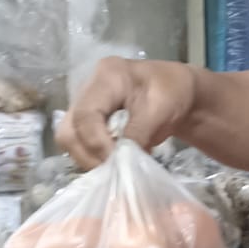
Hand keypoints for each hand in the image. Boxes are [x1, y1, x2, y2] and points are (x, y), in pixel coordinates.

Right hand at [59, 58, 198, 167]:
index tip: (117, 163)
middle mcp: (88, 87)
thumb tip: (120, 162)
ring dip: (88, 158)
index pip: (86, 114)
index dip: (97, 143)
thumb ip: (138, 135)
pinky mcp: (87, 118)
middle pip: (69, 128)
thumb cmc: (174, 93)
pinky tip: (110, 163)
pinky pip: (78, 141)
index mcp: (108, 76)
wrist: (179, 89)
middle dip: (88, 154)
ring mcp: (84, 103)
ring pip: (69, 137)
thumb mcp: (161, 112)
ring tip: (112, 169)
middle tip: (112, 171)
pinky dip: (91, 156)